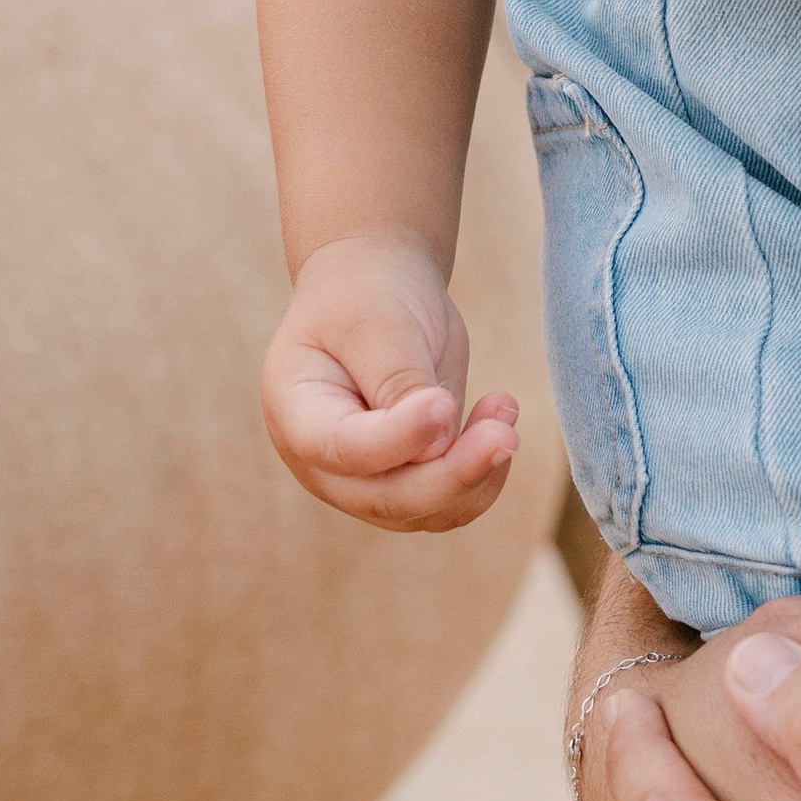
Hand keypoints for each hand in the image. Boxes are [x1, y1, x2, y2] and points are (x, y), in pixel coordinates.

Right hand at [262, 227, 518, 528]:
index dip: (398, 438)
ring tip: (504, 409)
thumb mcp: (376, 322)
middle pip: (388, 499)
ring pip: (427, 512)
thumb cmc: (367, 297)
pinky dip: (486, 473)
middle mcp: (324, 462)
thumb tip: (438, 449)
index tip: (444, 402)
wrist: (376, 287)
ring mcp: (365, 479)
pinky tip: (500, 419)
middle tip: (504, 433)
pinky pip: (451, 503)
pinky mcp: (407, 478)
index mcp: (296, 413)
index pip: (342, 450)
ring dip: (478, 474)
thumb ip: (400, 383)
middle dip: (453, 475)